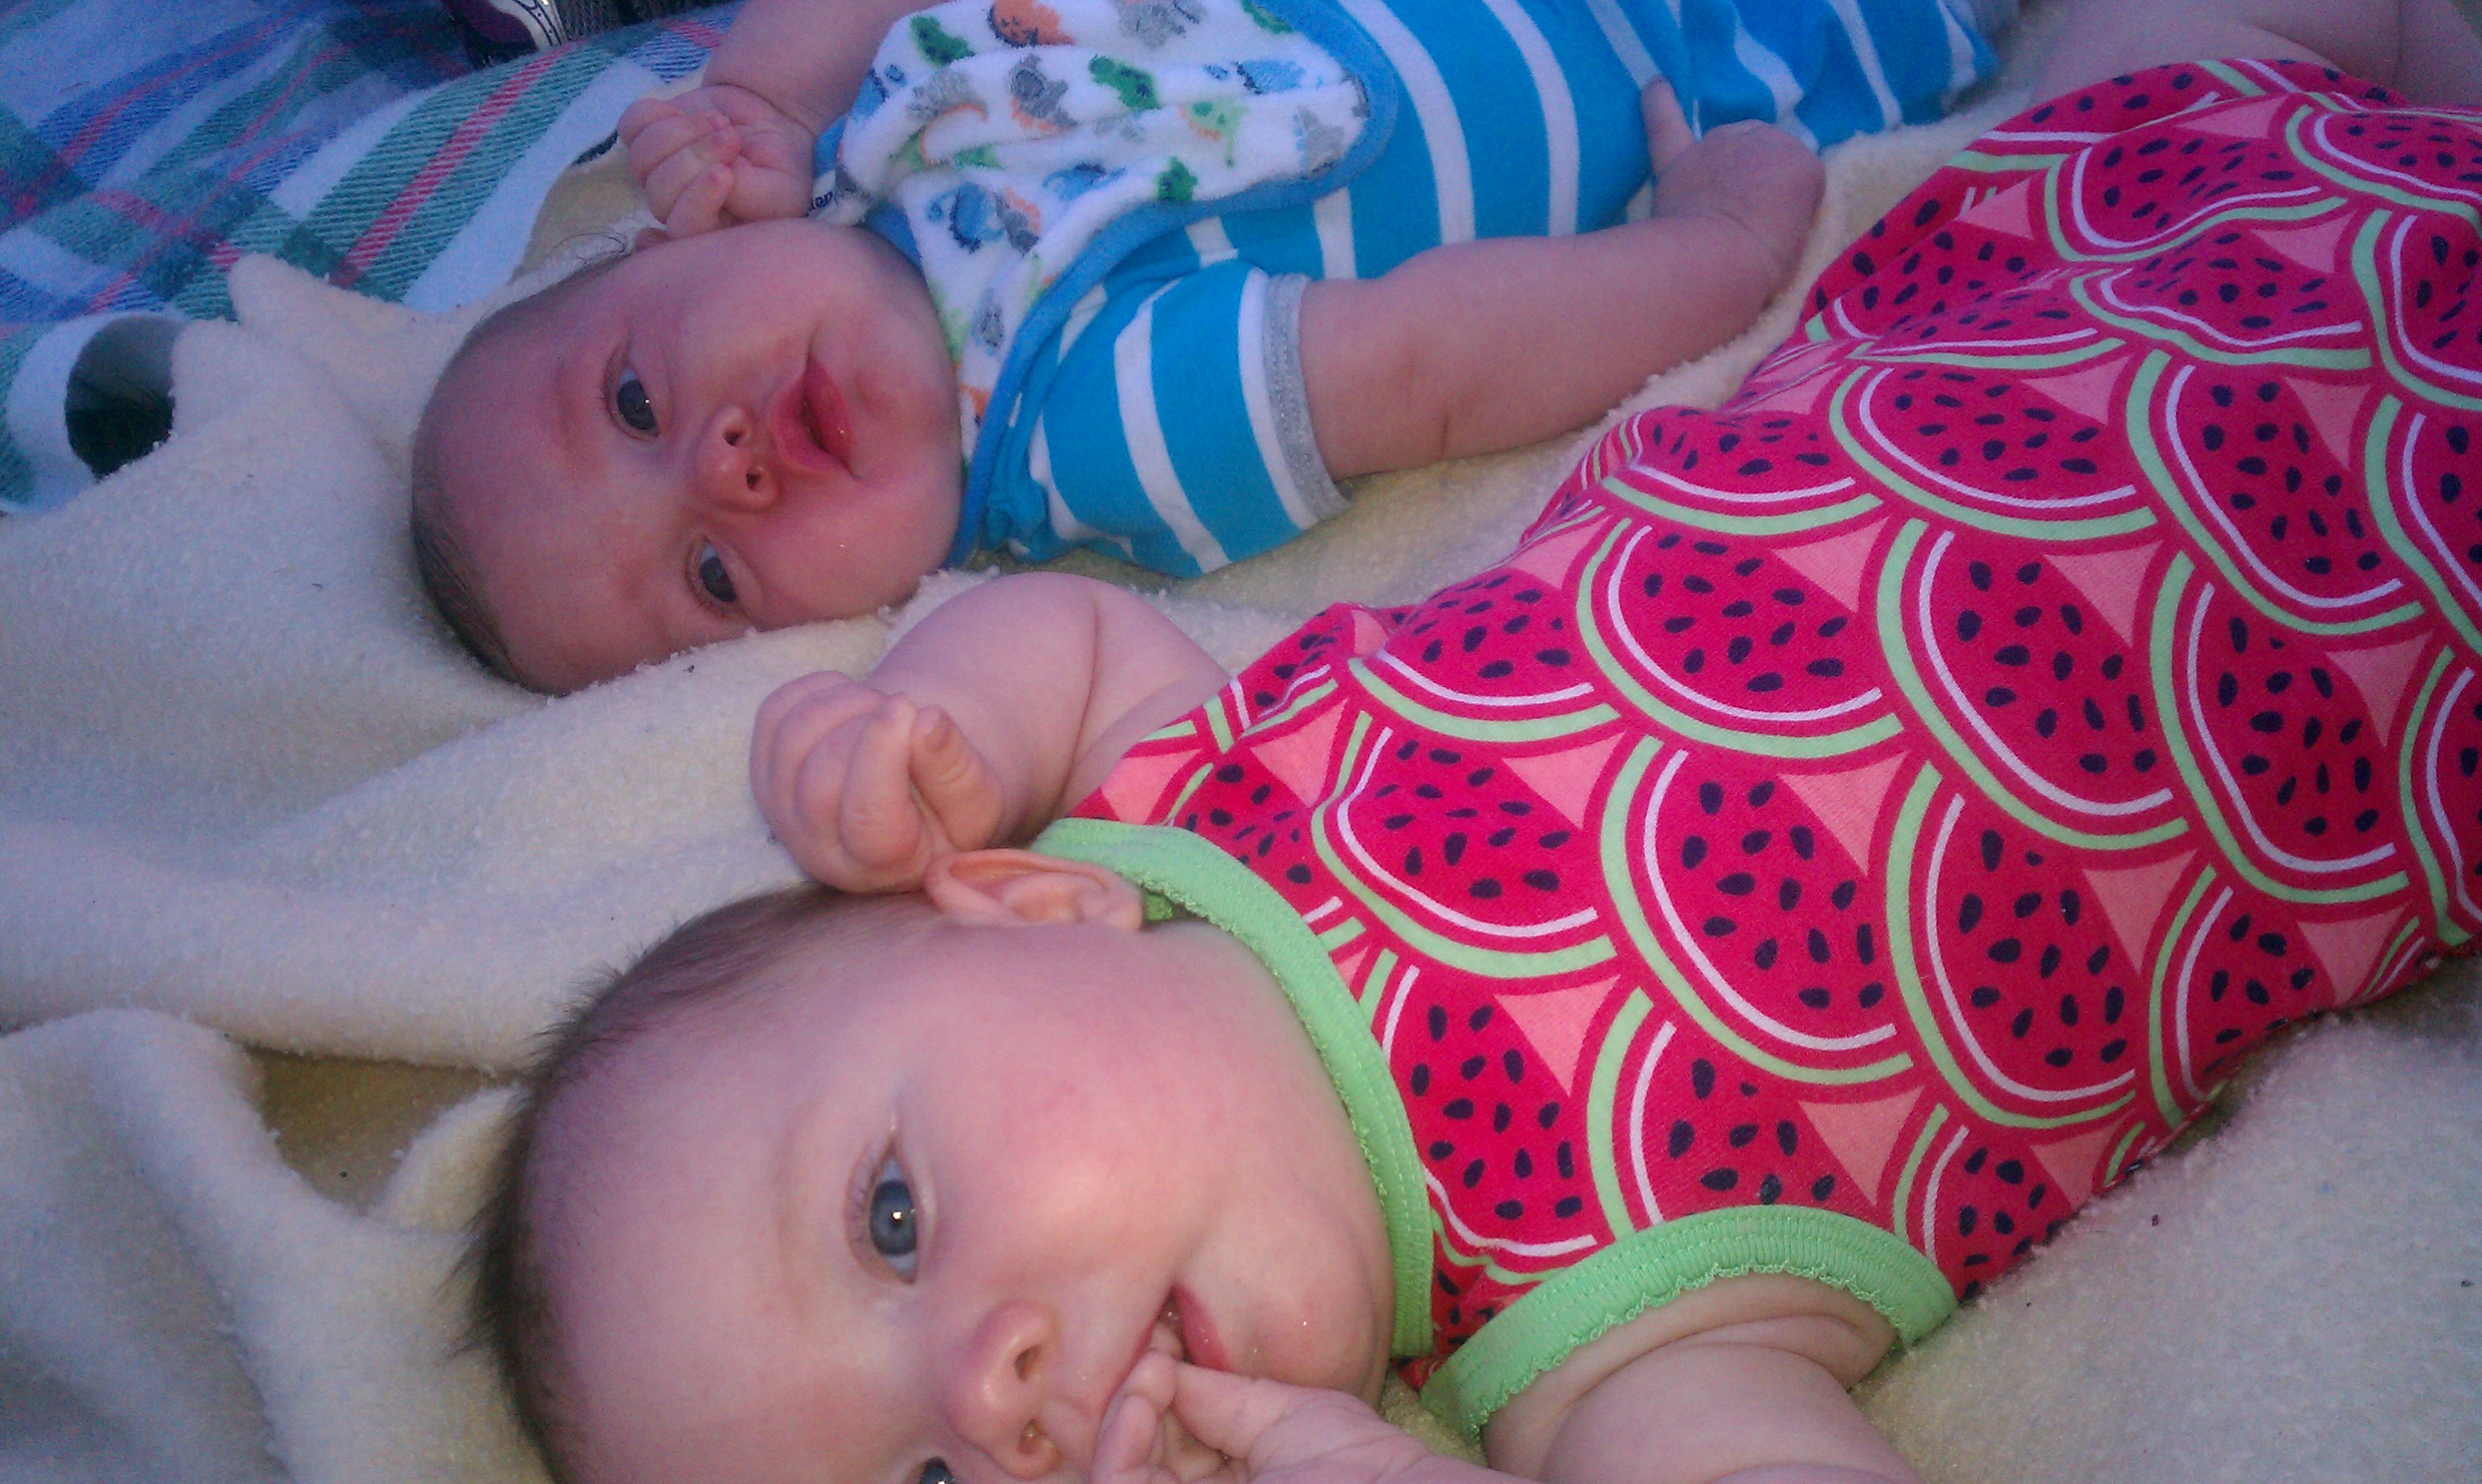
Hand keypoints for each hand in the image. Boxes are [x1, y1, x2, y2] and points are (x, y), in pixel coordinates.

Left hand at [619, 83, 815, 236]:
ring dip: (683, 132)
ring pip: (642, 160)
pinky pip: (631, 127)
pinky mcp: (647, 139)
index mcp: (711, 231)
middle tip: (732, 137)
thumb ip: (749, 196)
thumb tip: (715, 178)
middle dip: (694, 160)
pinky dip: (660, 113)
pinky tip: (692, 114)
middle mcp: (679, 209)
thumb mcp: (783, 186)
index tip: (723, 173)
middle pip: (659, 198)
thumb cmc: (782, 161)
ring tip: (720, 122)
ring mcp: (659, 174)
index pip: (683, 233)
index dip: (695, 205)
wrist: (771, 116)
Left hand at [751, 670, 1005, 890]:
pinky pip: (776, 712)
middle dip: (865, 726)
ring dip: (845, 703)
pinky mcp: (763, 769)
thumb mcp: (977, 802)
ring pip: (792, 741)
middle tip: (904, 710)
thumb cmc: (948, 807)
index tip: (907, 709)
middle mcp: (819, 848)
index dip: (881, 757)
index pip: (866, 819)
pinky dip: (819, 691)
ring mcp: (781, 809)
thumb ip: (957, 771)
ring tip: (884, 707)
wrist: (911, 794)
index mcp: (880, 867)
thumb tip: (927, 721)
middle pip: (821, 780)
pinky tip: (856, 702)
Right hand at [1096, 1355, 1462, 1483]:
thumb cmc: (1355, 1465)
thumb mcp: (1277, 1412)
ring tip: (1146, 1374)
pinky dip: (1117, 1445)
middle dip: (1128, 1403)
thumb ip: (1210, 1394)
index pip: (1162, 1446)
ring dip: (1118, 1419)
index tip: (1157, 1351)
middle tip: (1148, 1359)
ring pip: (1114, 1474)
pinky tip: (1140, 1401)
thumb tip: (1154, 1364)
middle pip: (1132, 1457)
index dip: (1149, 1397)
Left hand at [1642, 80, 1823, 286]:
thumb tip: (1766, 213)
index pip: (1797, 176)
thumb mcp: (1799, 240)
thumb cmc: (1765, 264)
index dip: (1784, 203)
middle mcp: (1764, 141)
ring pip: (1725, 141)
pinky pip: (1666, 121)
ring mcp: (1718, 145)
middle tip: (1745, 218)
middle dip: (1756, 178)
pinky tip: (1656, 84)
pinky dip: (1658, 103)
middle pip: (1762, 151)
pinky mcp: (1679, 159)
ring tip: (1714, 199)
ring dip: (1723, 162)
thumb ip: (1787, 212)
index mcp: (1804, 165)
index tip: (1774, 230)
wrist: (1716, 263)